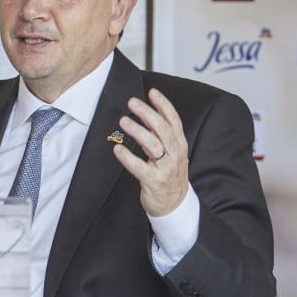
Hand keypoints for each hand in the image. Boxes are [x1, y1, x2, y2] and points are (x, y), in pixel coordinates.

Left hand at [114, 88, 189, 217]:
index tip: (152, 92)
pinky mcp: (154, 181)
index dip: (164, 105)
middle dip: (147, 113)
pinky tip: (118, 149)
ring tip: (124, 120)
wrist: (174, 204)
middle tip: (132, 102)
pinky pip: (140, 167)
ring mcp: (165, 168)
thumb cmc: (169, 174)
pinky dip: (128, 157)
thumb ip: (161, 135)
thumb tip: (145, 113)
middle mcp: (174, 154)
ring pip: (153, 145)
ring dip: (138, 130)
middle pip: (163, 129)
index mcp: (179, 144)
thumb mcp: (171, 152)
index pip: (174, 120)